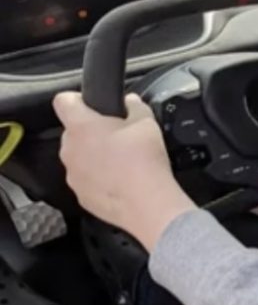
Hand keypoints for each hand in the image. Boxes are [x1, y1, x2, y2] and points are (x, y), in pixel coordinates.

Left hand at [53, 92, 196, 251]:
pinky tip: (121, 183)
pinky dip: (100, 181)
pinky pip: (87, 182)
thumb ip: (136, 107)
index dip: (77, 100)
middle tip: (118, 138)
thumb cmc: (144, 162)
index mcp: (81, 126)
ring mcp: (73, 175)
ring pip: (79, 159)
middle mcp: (69, 149)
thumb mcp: (147, 123)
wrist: (148, 204)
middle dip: (92, 133)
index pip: (63, 101)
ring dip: (95, 158)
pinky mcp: (81, 196)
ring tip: (122, 164)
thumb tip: (131, 102)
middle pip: (74, 133)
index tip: (91, 106)